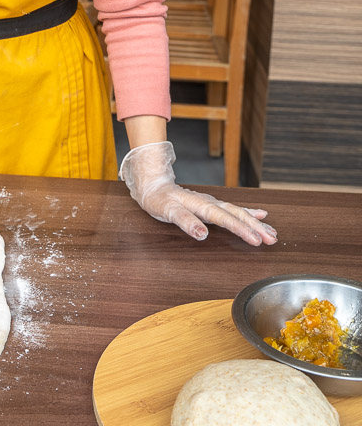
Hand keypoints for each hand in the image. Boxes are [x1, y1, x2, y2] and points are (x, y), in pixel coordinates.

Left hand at [119, 141, 277, 246]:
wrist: (153, 185)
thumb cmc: (159, 200)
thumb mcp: (167, 211)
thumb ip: (185, 221)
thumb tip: (202, 234)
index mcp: (202, 205)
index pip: (225, 219)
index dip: (241, 230)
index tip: (256, 240)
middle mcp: (211, 202)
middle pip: (237, 215)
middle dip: (256, 227)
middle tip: (272, 239)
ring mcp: (213, 203)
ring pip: (239, 212)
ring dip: (256, 223)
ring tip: (272, 233)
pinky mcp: (212, 204)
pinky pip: (234, 209)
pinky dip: (249, 213)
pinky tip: (261, 215)